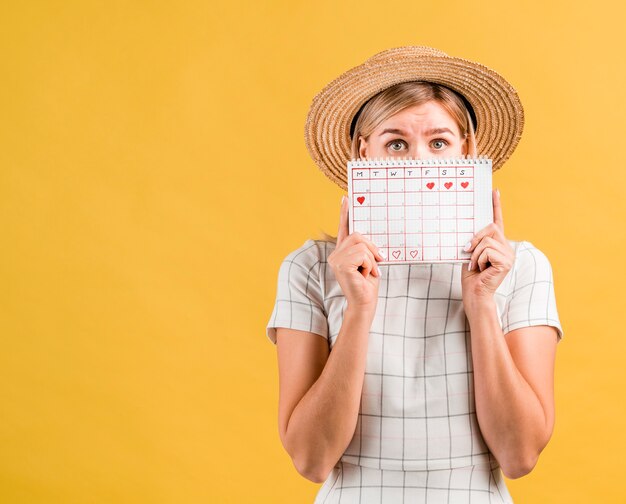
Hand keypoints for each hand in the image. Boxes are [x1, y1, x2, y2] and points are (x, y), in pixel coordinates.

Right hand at [327, 196, 383, 311]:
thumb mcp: (370, 262)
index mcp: (343, 251)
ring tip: (369, 272)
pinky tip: (365, 275)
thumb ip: (367, 249)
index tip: (346, 198)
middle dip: (372, 248)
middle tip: (378, 262)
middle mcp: (336, 253)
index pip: (343, 228)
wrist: (365, 303)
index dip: (344, 213)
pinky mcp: (340, 265)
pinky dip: (370, 264)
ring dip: (371, 259)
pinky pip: (362, 255)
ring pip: (361, 245)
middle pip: (358, 235)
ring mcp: (336, 259)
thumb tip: (371, 238)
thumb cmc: (368, 285)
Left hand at [461, 189, 514, 308]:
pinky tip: (481, 270)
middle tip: (466, 249)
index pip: (497, 221)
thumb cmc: (471, 276)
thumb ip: (473, 241)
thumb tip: (469, 232)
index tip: (494, 191)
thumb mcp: (469, 253)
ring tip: (475, 266)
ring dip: (474, 253)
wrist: (474, 293)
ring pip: (486, 240)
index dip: (496, 206)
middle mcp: (506, 247)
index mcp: (497, 243)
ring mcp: (508, 254)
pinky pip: (487, 251)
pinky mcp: (506, 261)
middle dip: (475, 238)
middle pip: (490, 227)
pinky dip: (478, 260)